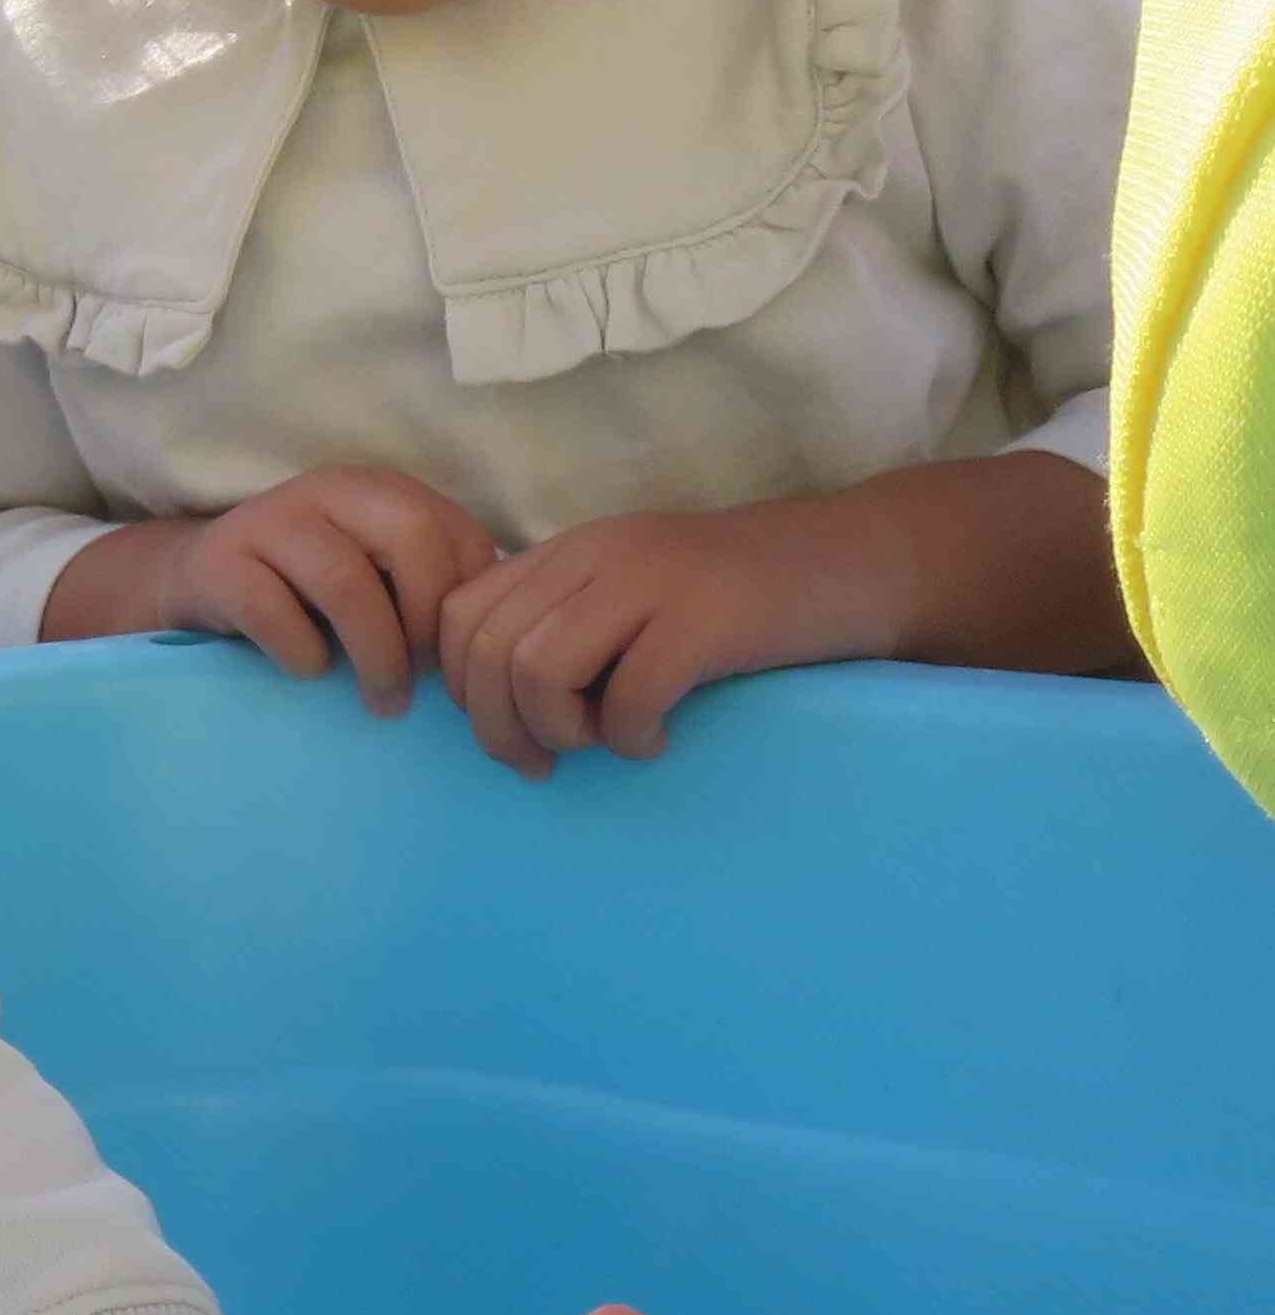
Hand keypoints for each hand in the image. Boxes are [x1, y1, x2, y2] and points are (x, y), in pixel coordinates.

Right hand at [45, 469, 498, 714]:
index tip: (453, 665)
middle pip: (412, 541)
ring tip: (381, 701)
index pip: (460, 538)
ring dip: (375, 656)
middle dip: (427, 624)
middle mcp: (331, 490)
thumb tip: (496, 647)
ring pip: (346, 582)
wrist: (194, 582)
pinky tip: (309, 673)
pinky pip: (275, 613)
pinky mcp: (219, 562)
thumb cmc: (305, 594)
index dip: (467, 610)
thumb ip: (429, 590)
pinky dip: (303, 656)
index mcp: (383, 491)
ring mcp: (271, 520)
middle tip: (421, 682)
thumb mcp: (375, 577)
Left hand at [436, 498, 887, 776]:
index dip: (464, 687)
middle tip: (545, 763)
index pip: (461, 615)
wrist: (854, 565)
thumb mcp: (632, 596)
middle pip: (488, 651)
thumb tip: (493, 704)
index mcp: (570, 550)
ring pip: (537, 669)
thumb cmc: (737, 602)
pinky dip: (632, 737)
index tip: (508, 727)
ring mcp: (651, 579)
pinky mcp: (705, 616)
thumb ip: (564, 624)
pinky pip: (628, 694)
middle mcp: (598, 553)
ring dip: (562, 730)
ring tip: (608, 740)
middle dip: (501, 728)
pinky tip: (659, 740)